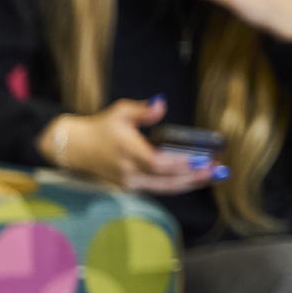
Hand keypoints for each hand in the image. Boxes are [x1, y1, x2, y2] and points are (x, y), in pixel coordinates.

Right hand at [42, 99, 218, 194]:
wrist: (76, 149)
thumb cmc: (101, 128)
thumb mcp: (119, 112)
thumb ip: (143, 110)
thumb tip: (161, 104)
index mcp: (127, 150)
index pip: (156, 162)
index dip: (179, 164)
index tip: (200, 160)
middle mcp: (128, 170)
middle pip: (164, 180)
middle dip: (192, 176)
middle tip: (215, 170)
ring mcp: (128, 182)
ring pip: (163, 188)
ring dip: (189, 183)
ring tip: (210, 176)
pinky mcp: (130, 187)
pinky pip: (158, 188)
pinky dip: (177, 185)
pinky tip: (193, 179)